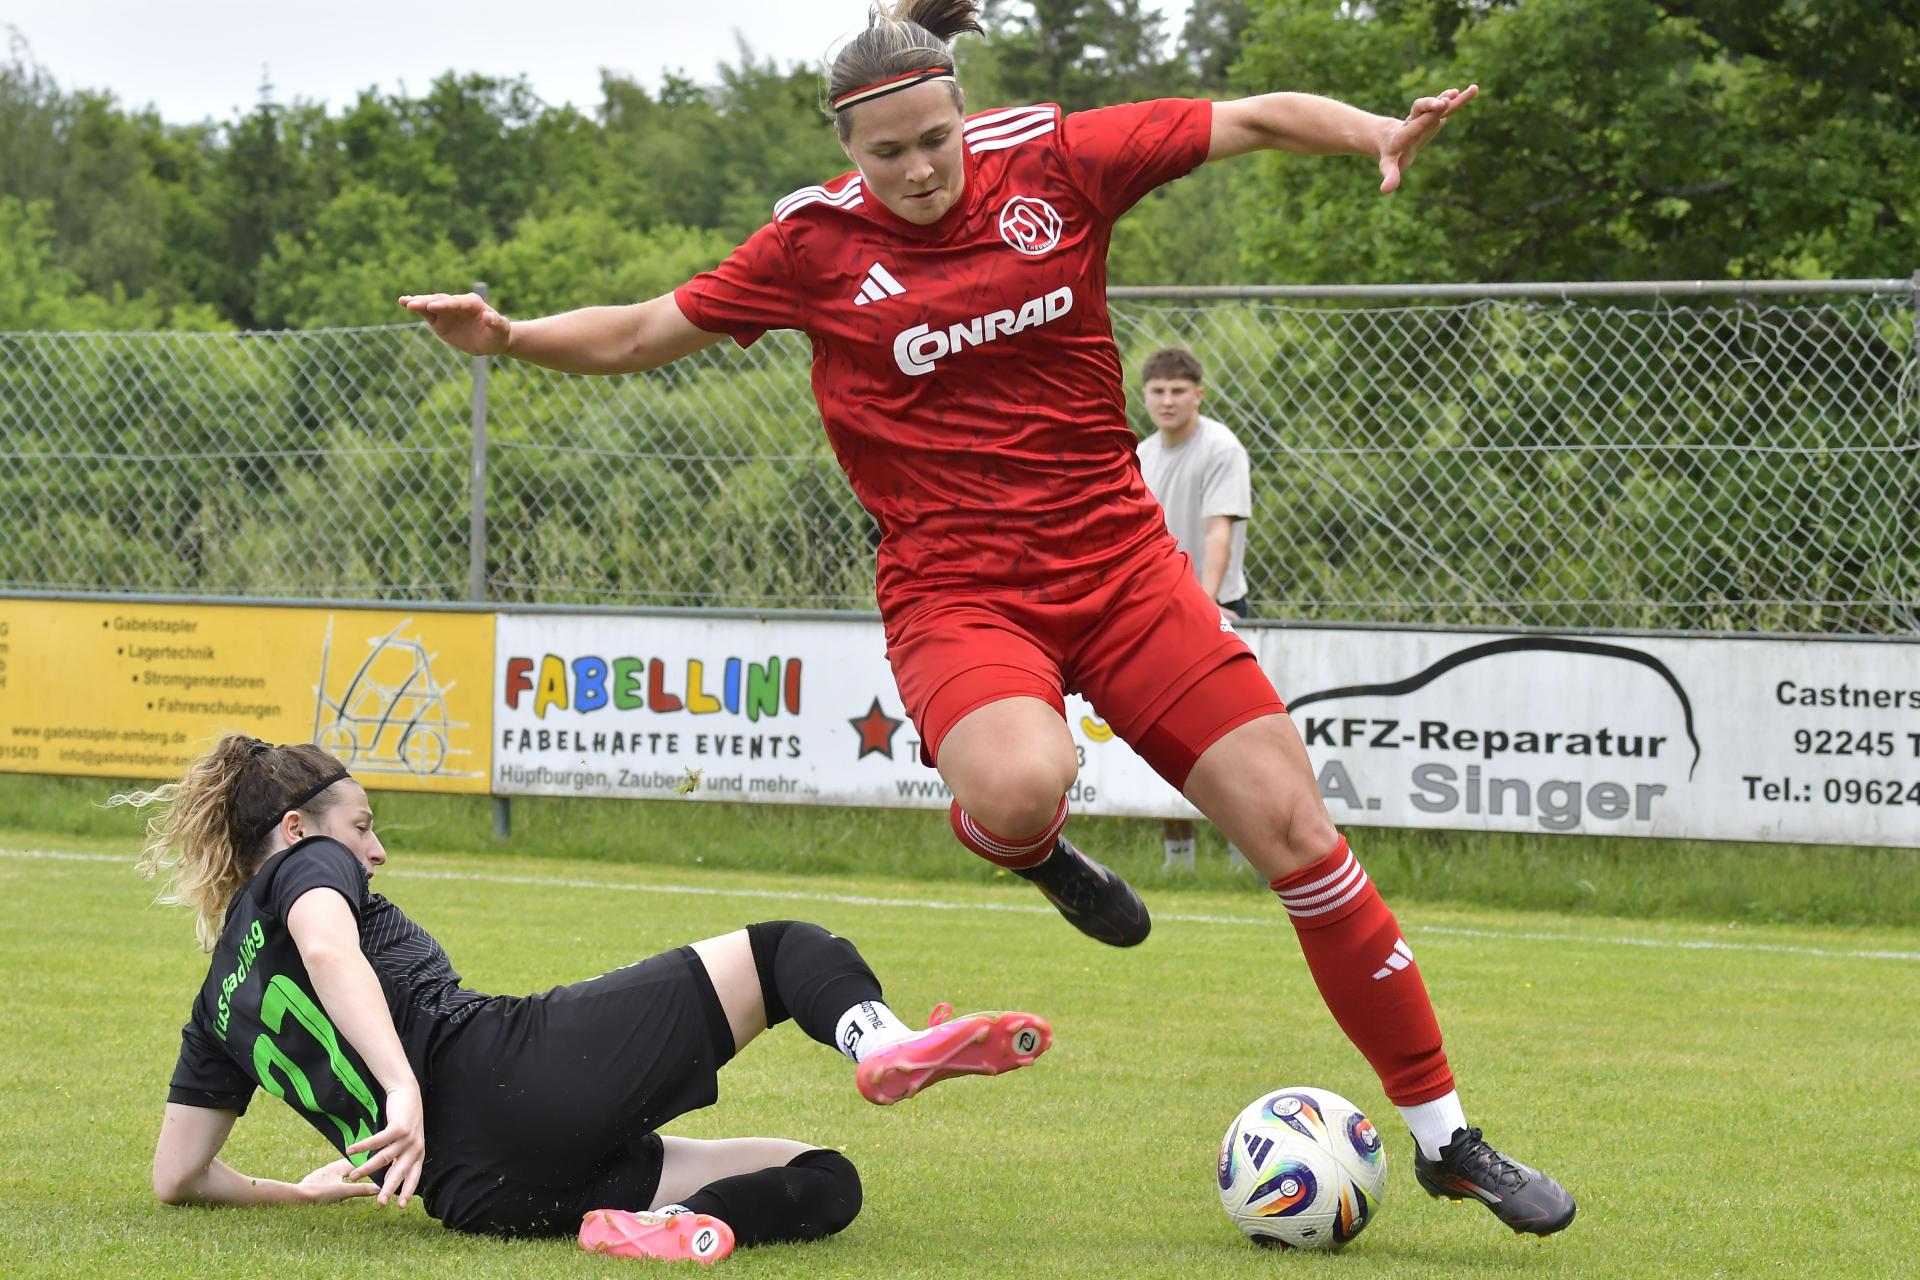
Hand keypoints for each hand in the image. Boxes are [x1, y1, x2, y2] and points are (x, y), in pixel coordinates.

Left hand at [299, 1156, 380, 1204]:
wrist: (294, 1197)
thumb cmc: (317, 1193)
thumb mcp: (343, 1191)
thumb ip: (361, 1189)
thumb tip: (378, 1188)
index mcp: (337, 1167)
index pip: (356, 1162)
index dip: (366, 1164)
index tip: (375, 1165)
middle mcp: (329, 1169)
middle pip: (347, 1166)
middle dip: (357, 1168)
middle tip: (367, 1169)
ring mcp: (321, 1176)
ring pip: (337, 1173)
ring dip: (346, 1175)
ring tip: (354, 1178)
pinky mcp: (314, 1184)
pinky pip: (330, 1180)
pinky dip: (337, 1181)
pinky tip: (336, 1188)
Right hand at [344, 1082, 425, 1208]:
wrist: (408, 1094)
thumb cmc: (404, 1121)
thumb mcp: (405, 1143)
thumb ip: (399, 1160)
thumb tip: (389, 1179)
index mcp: (418, 1154)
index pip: (413, 1177)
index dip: (407, 1191)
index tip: (400, 1207)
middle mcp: (415, 1147)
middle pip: (400, 1172)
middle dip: (389, 1189)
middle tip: (380, 1204)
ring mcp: (408, 1137)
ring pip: (384, 1157)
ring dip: (367, 1168)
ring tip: (353, 1176)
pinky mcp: (398, 1127)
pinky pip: (378, 1140)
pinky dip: (363, 1146)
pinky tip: (350, 1151)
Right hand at [396, 292, 510, 356]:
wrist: (492, 340)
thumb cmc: (499, 334)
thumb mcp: (501, 330)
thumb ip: (496, 322)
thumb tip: (488, 316)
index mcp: (472, 303)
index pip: (456, 302)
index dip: (445, 304)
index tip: (433, 306)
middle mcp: (457, 303)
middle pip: (440, 300)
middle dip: (427, 302)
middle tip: (412, 303)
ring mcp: (447, 310)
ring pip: (431, 303)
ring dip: (418, 302)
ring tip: (403, 301)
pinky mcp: (439, 319)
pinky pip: (426, 313)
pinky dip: (417, 308)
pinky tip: (405, 302)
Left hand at [1378, 84, 1477, 193]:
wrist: (1389, 139)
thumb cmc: (1391, 155)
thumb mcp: (1388, 166)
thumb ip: (1389, 176)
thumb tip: (1385, 190)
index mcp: (1404, 135)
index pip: (1416, 125)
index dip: (1427, 116)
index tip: (1440, 107)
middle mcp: (1413, 122)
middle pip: (1422, 110)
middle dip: (1433, 105)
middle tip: (1446, 101)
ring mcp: (1422, 117)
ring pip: (1435, 105)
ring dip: (1448, 98)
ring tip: (1464, 90)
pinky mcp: (1431, 116)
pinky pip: (1443, 107)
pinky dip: (1452, 100)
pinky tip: (1460, 93)